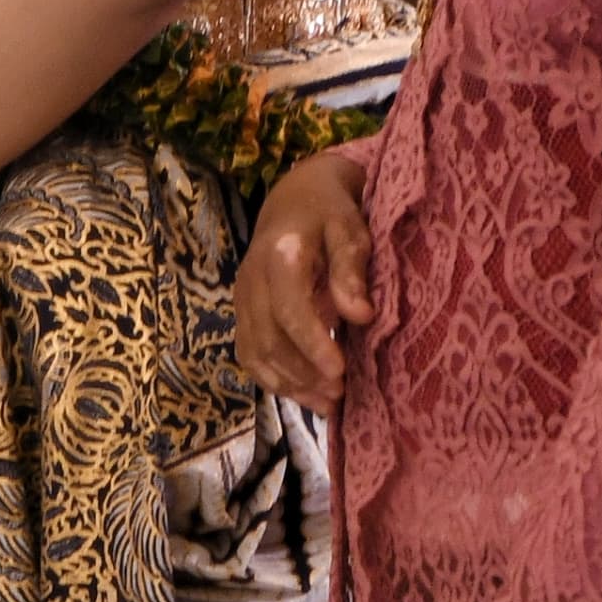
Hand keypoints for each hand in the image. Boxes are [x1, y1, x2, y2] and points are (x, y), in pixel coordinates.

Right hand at [233, 143, 376, 412]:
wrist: (295, 198)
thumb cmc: (330, 212)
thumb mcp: (349, 230)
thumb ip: (351, 270)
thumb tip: (359, 315)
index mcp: (279, 255)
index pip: (289, 308)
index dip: (311, 344)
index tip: (340, 372)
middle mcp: (252, 279)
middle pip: (268, 338)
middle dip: (303, 372)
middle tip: (340, 395)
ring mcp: (242, 297)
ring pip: (255, 351)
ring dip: (288, 382)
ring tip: (326, 404)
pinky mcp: (242, 311)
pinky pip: (248, 352)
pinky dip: (271, 379)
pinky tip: (302, 394)